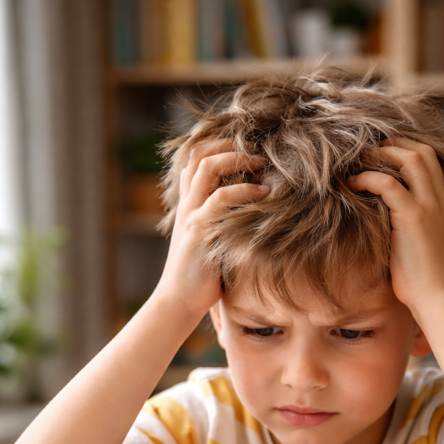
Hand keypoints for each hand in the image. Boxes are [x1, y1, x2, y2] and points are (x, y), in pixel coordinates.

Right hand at [155, 140, 268, 316]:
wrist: (179, 301)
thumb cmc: (201, 276)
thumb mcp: (214, 242)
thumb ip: (226, 222)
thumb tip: (258, 212)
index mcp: (190, 203)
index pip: (197, 158)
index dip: (220, 143)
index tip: (248, 146)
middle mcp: (188, 203)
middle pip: (200, 153)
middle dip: (229, 143)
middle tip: (257, 148)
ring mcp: (192, 215)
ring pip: (207, 167)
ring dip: (237, 158)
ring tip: (261, 162)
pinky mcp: (200, 231)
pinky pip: (221, 199)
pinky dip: (244, 190)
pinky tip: (264, 192)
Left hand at [347, 139, 443, 312]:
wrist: (439, 297)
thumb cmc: (432, 285)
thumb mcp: (437, 253)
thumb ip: (431, 238)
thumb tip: (419, 243)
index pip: (439, 167)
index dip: (415, 155)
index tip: (392, 156)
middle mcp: (442, 202)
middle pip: (426, 153)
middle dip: (398, 145)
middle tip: (374, 149)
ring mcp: (430, 206)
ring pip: (411, 159)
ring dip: (384, 154)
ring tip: (362, 159)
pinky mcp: (413, 216)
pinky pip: (388, 184)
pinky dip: (368, 178)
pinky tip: (353, 184)